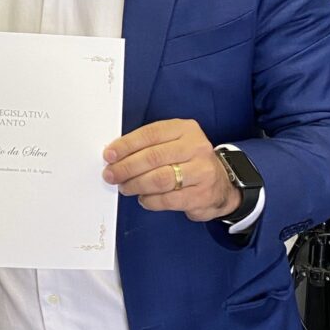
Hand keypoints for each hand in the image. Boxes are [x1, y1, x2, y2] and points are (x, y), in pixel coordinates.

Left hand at [102, 119, 240, 221]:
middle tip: (111, 175)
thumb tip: (115, 156)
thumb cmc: (188, 161)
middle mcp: (196, 148)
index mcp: (185, 129)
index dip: (126, 145)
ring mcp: (202, 172)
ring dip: (136, 185)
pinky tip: (143, 199)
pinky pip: (168, 199)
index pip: (150, 134)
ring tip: (125, 187)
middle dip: (126, 167)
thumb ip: (149, 145)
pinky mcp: (202, 195)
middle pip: (153, 157)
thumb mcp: (174, 143)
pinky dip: (150, 200)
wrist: (221, 185)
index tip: (109, 155)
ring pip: (160, 179)